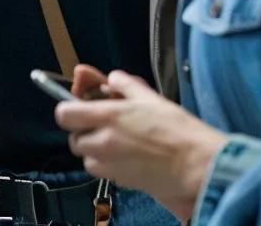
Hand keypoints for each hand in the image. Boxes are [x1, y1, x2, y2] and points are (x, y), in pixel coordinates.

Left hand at [54, 70, 226, 221]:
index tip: (80, 109)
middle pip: (73, 140)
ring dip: (93, 152)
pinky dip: (107, 166)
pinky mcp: (121, 183)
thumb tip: (111, 79)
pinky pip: (103, 173)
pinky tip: (125, 159)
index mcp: (108, 116)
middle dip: (82, 133)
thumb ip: (125, 84)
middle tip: (100, 127)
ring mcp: (111, 165)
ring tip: (114, 144)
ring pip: (86, 159)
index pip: (64, 114)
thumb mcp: (149, 97)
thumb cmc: (176, 128)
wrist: (196, 163)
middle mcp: (103, 142)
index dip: (69, 110)